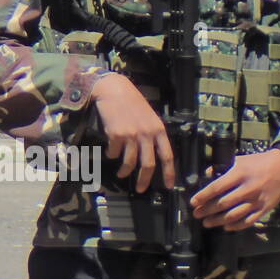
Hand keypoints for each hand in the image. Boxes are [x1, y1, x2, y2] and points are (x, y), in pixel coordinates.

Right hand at [90, 73, 175, 192]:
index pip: (167, 156)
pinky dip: (112, 155)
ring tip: (122, 174)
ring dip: (125, 171)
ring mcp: (131, 135)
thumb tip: (151, 152)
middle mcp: (147, 134)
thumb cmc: (131, 101)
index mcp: (158, 130)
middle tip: (141, 189)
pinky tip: (110, 153)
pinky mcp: (116, 135)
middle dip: (144, 180)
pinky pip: (114, 153)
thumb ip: (152, 133)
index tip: (168, 186)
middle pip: (148, 164)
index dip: (169, 173)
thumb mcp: (148, 116)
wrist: (113, 89)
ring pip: (130, 162)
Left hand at [190, 151, 279, 230]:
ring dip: (218, 221)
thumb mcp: (239, 160)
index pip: (217, 187)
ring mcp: (257, 201)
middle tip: (196, 214)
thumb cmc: (258, 162)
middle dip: (207, 210)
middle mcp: (247, 189)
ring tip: (206, 223)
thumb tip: (206, 173)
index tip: (193, 202)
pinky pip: (249, 221)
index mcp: (239, 174)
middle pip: (223, 203)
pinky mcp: (265, 209)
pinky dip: (236, 226)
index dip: (203, 196)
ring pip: (234, 215)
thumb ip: (222, 167)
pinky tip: (226, 226)